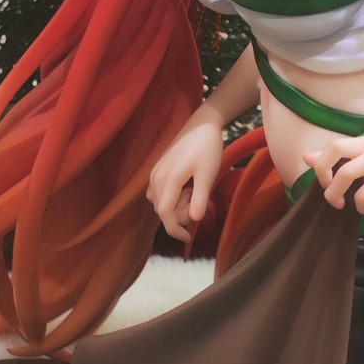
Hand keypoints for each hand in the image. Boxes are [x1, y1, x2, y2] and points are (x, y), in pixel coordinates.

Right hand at [146, 119, 224, 243]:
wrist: (201, 124)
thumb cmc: (208, 149)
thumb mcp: (208, 175)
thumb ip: (199, 198)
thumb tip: (194, 220)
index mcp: (168, 180)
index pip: (165, 214)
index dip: (175, 230)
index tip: (189, 238)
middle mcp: (156, 178)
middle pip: (162, 211)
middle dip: (180, 213)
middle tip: (198, 196)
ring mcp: (154, 173)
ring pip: (159, 203)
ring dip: (175, 204)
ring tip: (193, 189)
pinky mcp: (157, 169)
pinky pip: (158, 193)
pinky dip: (171, 196)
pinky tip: (185, 186)